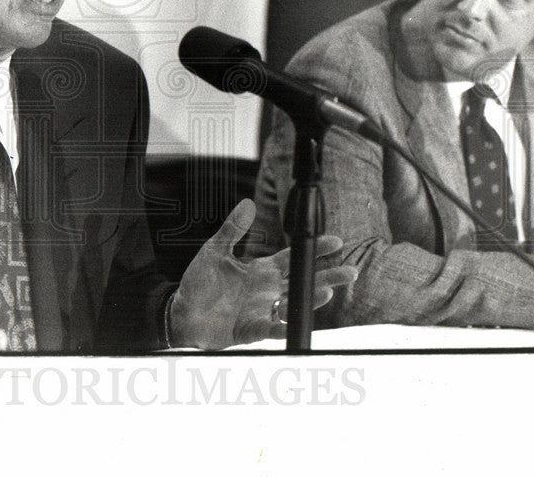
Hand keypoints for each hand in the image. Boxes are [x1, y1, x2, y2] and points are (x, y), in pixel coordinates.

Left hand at [168, 199, 357, 348]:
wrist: (182, 312)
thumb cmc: (199, 283)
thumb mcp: (215, 250)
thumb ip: (233, 229)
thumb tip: (247, 203)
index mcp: (260, 270)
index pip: (292, 258)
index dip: (313, 251)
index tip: (336, 241)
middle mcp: (266, 291)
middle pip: (302, 282)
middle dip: (327, 277)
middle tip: (351, 272)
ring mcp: (262, 310)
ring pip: (292, 305)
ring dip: (310, 299)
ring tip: (328, 291)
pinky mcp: (252, 330)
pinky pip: (272, 328)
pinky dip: (284, 325)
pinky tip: (297, 319)